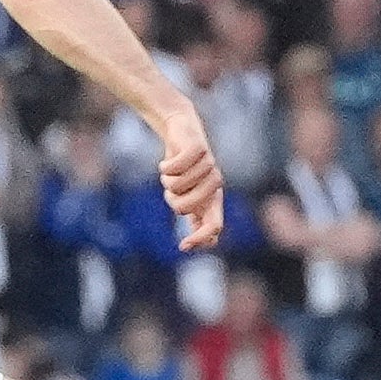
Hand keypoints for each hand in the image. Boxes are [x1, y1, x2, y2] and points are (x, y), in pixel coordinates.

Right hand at [155, 112, 225, 249]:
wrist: (182, 133)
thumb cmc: (186, 170)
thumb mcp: (189, 195)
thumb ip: (197, 217)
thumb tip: (210, 242)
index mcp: (213, 199)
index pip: (215, 226)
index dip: (200, 238)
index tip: (182, 246)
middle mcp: (215, 185)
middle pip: (185, 208)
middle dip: (171, 201)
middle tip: (171, 190)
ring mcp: (209, 166)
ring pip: (176, 186)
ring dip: (167, 179)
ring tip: (172, 171)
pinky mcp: (199, 148)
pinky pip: (175, 166)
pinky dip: (165, 166)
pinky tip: (167, 162)